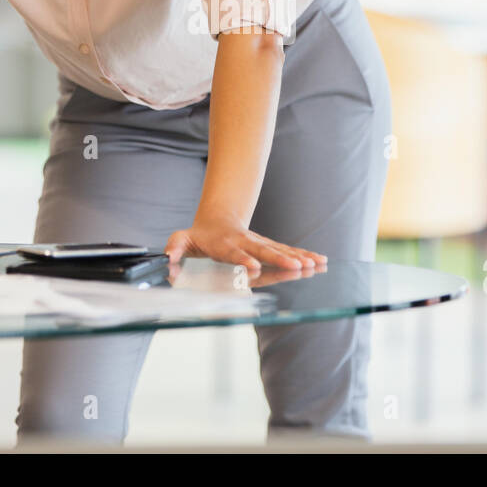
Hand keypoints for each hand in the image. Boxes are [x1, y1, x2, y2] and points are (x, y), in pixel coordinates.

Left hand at [165, 218, 326, 270]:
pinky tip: (320, 261)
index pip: (235, 253)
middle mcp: (246, 243)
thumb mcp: (181, 239)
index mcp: (225, 244)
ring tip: (315, 264)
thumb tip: (166, 258)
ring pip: (280, 250)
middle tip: (296, 266)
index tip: (254, 267)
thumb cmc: (198, 236)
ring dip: (298, 257)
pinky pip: (288, 251)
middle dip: (280, 259)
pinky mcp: (269, 246)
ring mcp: (259, 244)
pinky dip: (304, 255)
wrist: (218, 219)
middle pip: (264, 251)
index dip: (244, 260)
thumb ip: (174, 248)